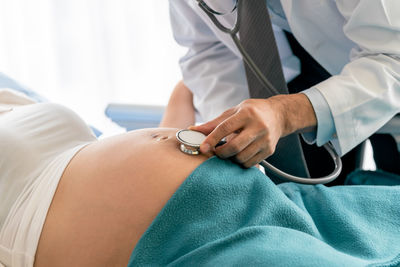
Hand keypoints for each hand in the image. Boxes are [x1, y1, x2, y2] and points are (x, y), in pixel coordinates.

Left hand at [189, 94, 316, 167]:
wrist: (278, 115)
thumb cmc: (252, 112)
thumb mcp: (233, 112)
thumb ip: (214, 123)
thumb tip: (193, 130)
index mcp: (247, 114)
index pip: (225, 128)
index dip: (212, 139)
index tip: (202, 147)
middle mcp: (258, 127)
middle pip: (234, 147)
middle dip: (220, 153)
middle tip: (215, 151)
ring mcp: (265, 140)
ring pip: (242, 158)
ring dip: (230, 158)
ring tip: (229, 151)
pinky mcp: (269, 150)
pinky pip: (250, 163)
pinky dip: (240, 162)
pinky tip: (239, 154)